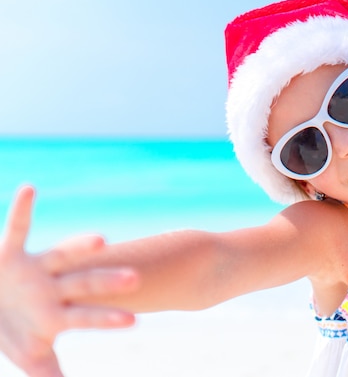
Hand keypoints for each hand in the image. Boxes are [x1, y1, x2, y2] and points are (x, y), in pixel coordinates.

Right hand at [0, 186, 138, 376]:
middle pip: (85, 283)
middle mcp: (55, 287)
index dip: (107, 319)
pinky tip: (29, 188)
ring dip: (79, 247)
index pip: (88, 316)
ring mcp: (35, 268)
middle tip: (135, 278)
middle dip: (107, 282)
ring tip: (103, 239)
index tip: (134, 321)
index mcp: (59, 312)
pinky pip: (15, 228)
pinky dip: (21, 209)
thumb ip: (50, 375)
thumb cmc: (11, 329)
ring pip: (62, 255)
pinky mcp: (9, 252)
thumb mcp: (28, 356)